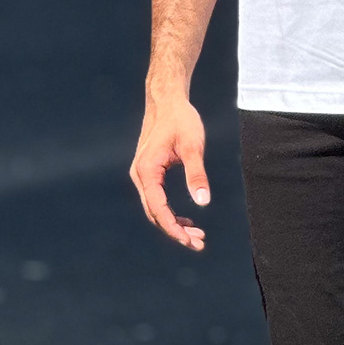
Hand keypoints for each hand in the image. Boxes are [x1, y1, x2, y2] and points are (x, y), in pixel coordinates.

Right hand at [130, 87, 210, 251]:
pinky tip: (188, 221)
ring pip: (155, 208)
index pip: (158, 209)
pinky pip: (157, 200)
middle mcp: (140, 176)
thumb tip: (203, 202)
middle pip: (155, 213)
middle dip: (175, 231)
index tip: (191, 241)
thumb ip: (197, 175)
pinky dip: (171, 213)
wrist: (168, 101)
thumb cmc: (181, 120)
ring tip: (197, 236)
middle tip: (200, 243)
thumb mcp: (193, 146)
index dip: (173, 228)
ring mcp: (143, 175)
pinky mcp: (149, 173)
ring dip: (174, 224)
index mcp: (147, 171)